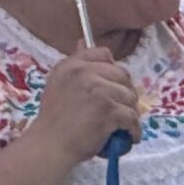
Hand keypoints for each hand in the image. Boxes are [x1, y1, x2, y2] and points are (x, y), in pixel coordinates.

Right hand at [34, 47, 140, 166]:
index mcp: (72, 65)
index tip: (110, 85)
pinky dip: (133, 130)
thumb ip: (74, 64)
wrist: (50, 144)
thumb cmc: (54, 119)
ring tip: (120, 126)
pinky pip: (132, 117)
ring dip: (129, 114)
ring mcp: (99, 90)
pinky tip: (126, 137)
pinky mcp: (110, 110)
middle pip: (122, 75)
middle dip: (124, 93)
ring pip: (130, 97)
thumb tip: (82, 41)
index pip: (102, 54)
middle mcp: (85, 72)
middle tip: (118, 109)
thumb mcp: (58, 83)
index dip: (111, 69)